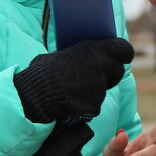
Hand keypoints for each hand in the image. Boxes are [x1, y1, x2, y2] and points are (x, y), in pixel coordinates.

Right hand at [14, 38, 134, 122]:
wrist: (32, 97)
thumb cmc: (41, 74)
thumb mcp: (58, 56)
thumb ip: (76, 56)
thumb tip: (82, 54)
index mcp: (93, 50)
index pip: (123, 49)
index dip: (122, 54)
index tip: (121, 56)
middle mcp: (101, 67)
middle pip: (117, 72)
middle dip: (108, 76)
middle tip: (94, 78)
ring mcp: (99, 88)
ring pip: (103, 90)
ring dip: (93, 91)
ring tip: (73, 91)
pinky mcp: (95, 106)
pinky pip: (93, 106)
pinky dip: (84, 106)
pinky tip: (70, 104)